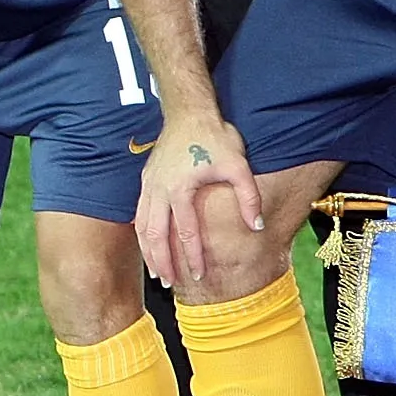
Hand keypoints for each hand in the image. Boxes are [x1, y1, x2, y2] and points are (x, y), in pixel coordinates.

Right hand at [133, 114, 260, 286]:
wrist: (189, 112)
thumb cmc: (215, 137)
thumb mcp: (238, 165)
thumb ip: (248, 197)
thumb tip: (256, 226)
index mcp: (180, 189)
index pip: (187, 232)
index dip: (193, 256)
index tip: (200, 275)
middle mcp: (159, 190)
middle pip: (156, 236)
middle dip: (163, 262)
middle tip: (169, 283)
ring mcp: (149, 185)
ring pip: (142, 227)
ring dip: (149, 251)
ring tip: (157, 271)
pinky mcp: (146, 180)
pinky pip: (139, 213)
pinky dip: (142, 233)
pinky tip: (148, 244)